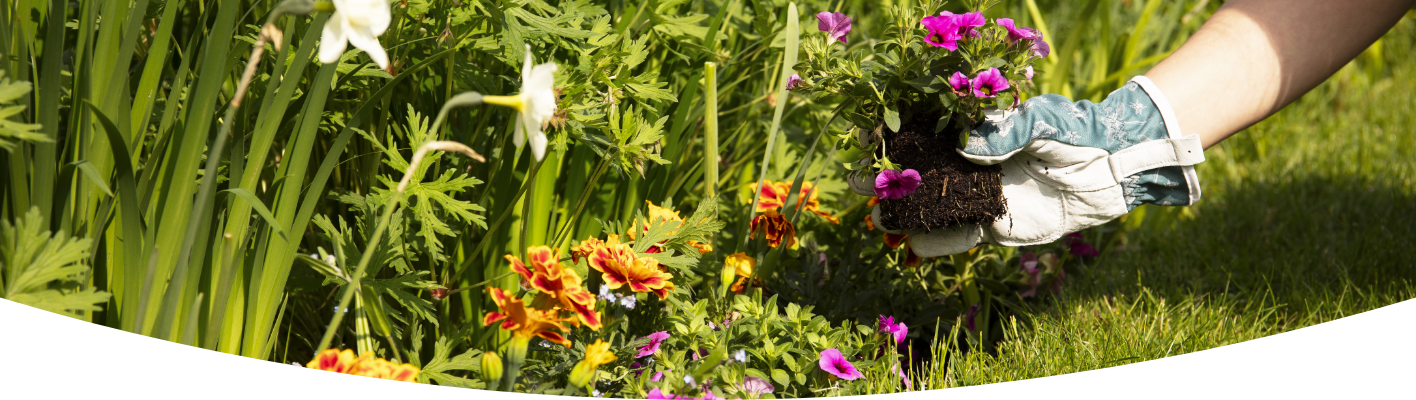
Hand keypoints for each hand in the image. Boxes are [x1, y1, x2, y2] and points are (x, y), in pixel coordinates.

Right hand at [848, 76, 1205, 257]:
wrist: (1112, 168)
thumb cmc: (1074, 132)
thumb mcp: (1041, 122)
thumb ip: (1005, 131)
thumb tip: (964, 146)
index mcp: (971, 129)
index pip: (921, 131)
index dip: (892, 136)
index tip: (869, 139)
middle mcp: (967, 163)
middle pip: (915, 174)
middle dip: (886, 182)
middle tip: (865, 188)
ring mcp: (976, 195)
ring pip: (928, 208)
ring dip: (902, 218)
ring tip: (881, 224)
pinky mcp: (991, 224)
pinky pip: (955, 236)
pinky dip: (933, 243)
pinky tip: (909, 247)